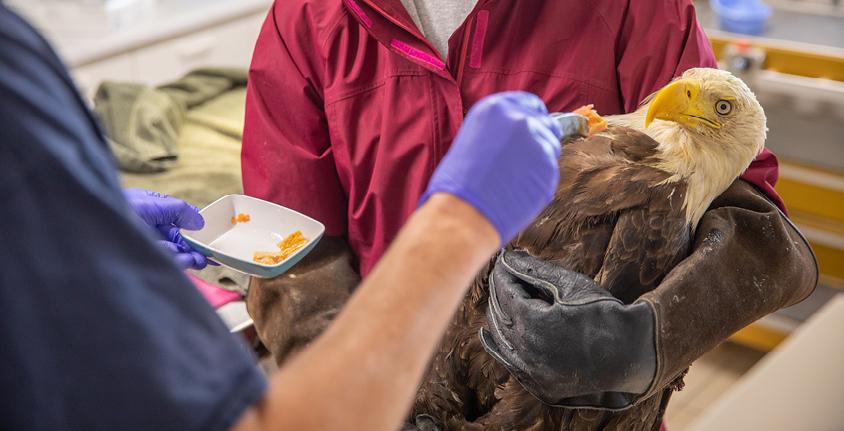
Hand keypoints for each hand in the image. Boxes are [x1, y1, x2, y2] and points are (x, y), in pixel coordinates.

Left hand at [123, 189, 208, 269]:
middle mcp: (147, 228)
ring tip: (198, 261)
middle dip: (192, 250)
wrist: (92, 223)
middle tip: (207, 258)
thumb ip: (179, 210)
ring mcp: (142, 244)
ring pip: (171, 254)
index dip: (193, 232)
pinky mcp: (139, 259)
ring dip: (187, 258)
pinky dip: (175, 261)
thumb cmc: (120, 207)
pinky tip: (183, 260)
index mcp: (150, 211)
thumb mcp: (154, 203)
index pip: (176, 223)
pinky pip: (162, 262)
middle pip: (175, 242)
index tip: (208, 242)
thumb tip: (200, 222)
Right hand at [420, 92, 562, 244]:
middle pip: (546, 124)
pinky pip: (549, 172)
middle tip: (520, 162)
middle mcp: (520, 119)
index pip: (530, 103)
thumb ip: (500, 130)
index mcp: (496, 107)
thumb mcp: (474, 138)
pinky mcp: (549, 169)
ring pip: (551, 149)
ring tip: (513, 180)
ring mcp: (538, 143)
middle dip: (538, 140)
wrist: (463, 212)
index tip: (529, 131)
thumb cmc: (458, 182)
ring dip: (538, 162)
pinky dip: (538, 182)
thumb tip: (518, 136)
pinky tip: (518, 191)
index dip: (531, 118)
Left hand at [479, 250, 656, 409]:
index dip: (502, 275)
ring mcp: (533, 373)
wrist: (633, 353)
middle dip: (499, 292)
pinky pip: (510, 363)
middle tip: (502, 274)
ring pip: (501, 339)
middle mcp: (528, 352)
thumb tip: (506, 256)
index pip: (506, 293)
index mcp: (534, 324)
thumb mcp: (570, 285)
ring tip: (501, 296)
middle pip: (500, 315)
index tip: (502, 261)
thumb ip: (533, 271)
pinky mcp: (540, 386)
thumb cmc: (604, 312)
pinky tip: (489, 333)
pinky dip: (498, 346)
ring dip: (498, 316)